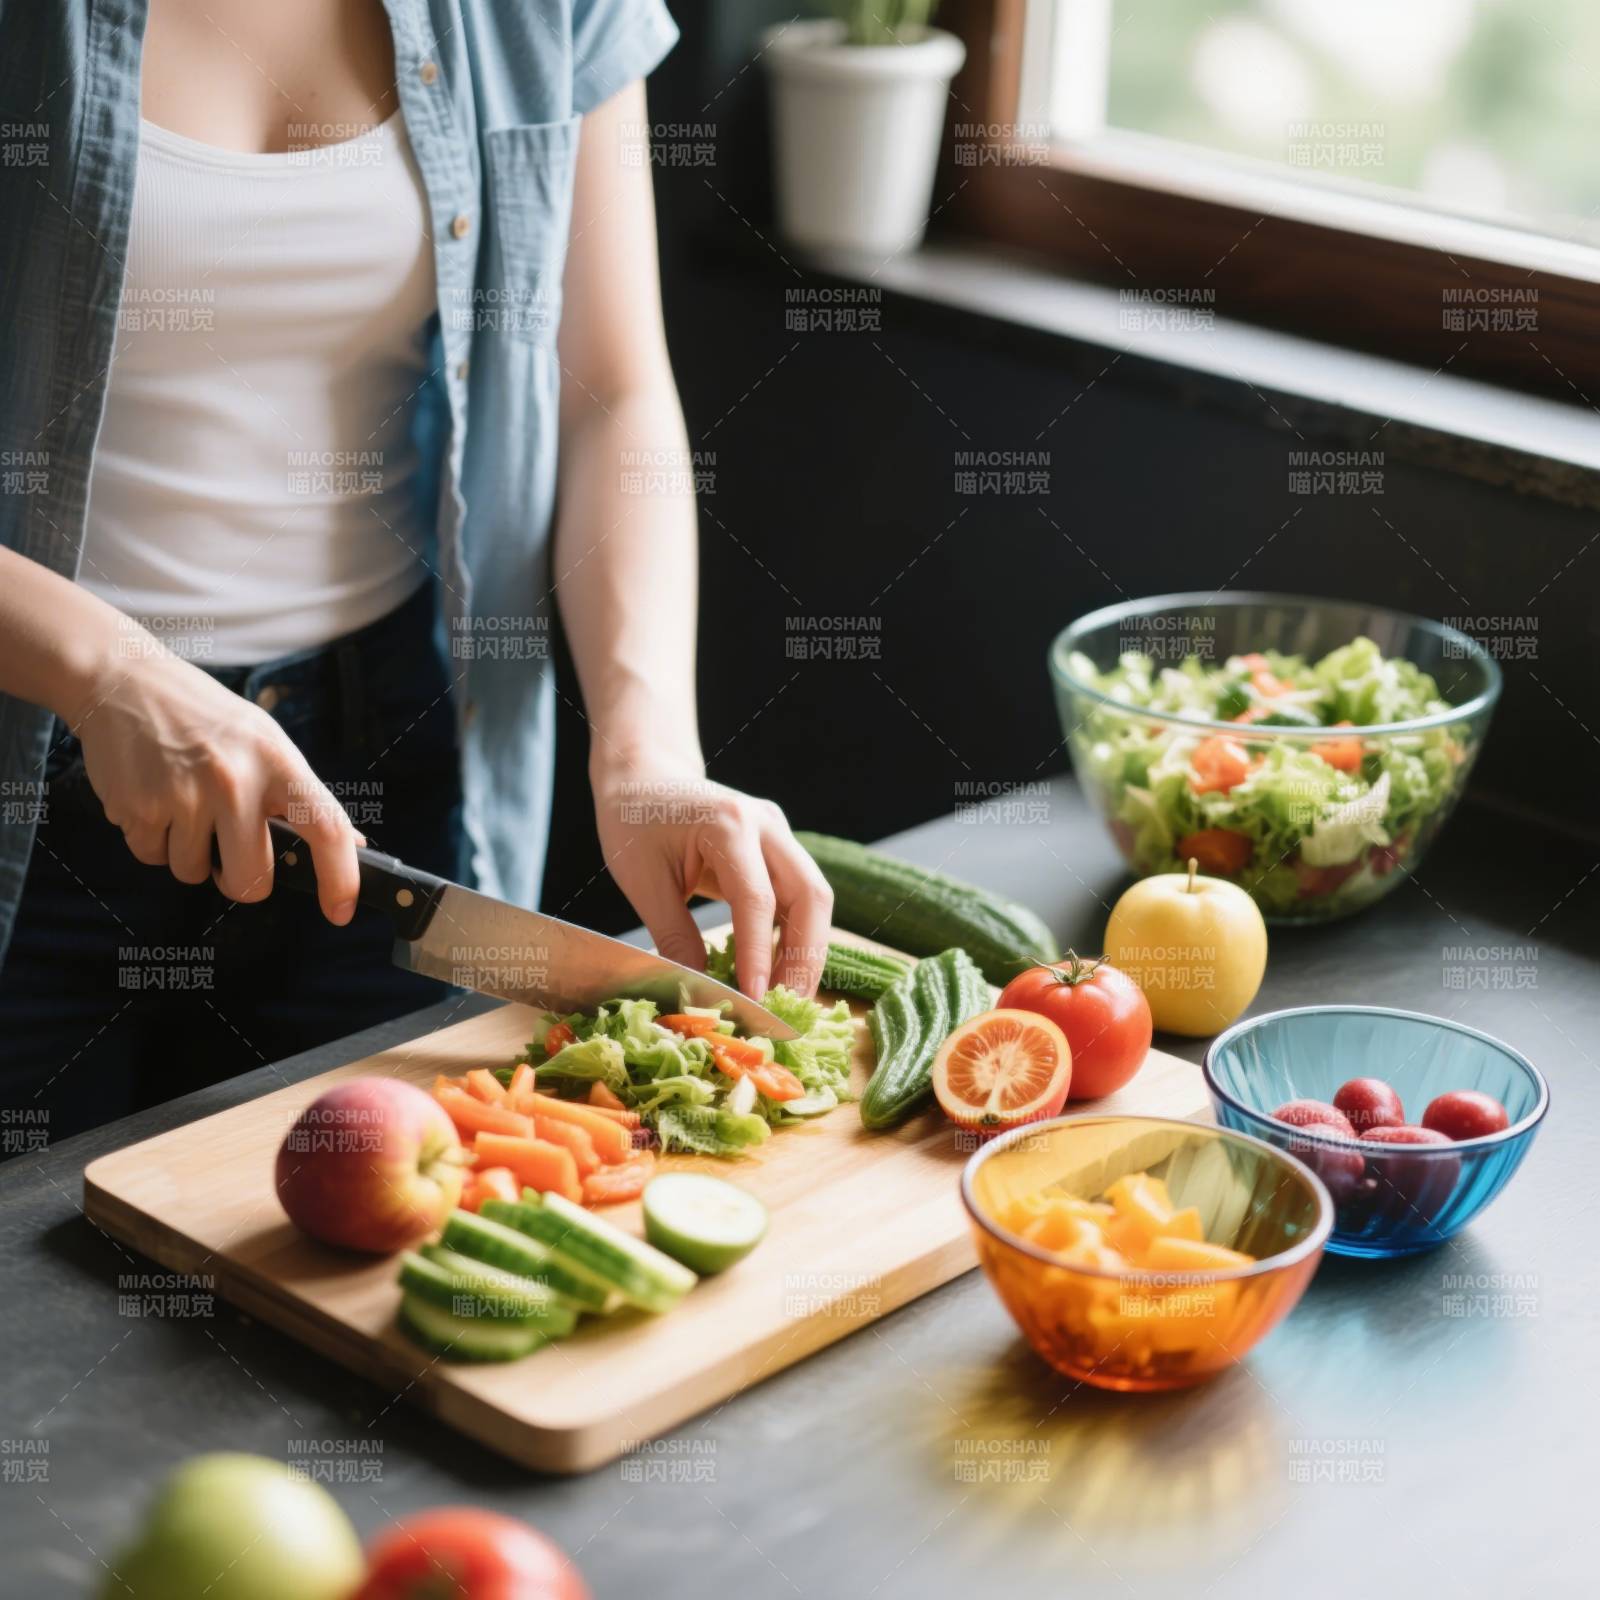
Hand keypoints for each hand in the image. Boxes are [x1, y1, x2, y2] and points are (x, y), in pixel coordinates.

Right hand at [68, 638, 361, 922]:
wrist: (126, 684)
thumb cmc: (208, 720)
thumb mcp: (267, 743)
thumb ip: (303, 798)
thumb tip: (354, 844)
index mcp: (278, 763)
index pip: (326, 828)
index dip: (341, 878)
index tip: (341, 911)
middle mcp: (235, 781)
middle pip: (251, 879)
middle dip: (241, 881)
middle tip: (230, 854)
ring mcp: (184, 796)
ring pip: (194, 874)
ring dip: (190, 856)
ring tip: (184, 807)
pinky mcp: (137, 808)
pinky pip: (153, 859)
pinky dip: (155, 843)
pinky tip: (155, 801)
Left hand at [593, 768, 833, 996]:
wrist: (643, 776)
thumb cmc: (634, 821)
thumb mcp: (642, 881)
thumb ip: (674, 935)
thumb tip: (698, 992)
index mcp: (729, 824)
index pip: (757, 899)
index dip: (760, 954)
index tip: (756, 1000)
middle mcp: (766, 825)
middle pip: (811, 895)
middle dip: (805, 957)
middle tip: (788, 1008)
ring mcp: (778, 834)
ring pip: (814, 898)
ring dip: (806, 950)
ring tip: (787, 999)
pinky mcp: (778, 850)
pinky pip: (799, 897)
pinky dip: (795, 936)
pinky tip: (779, 971)